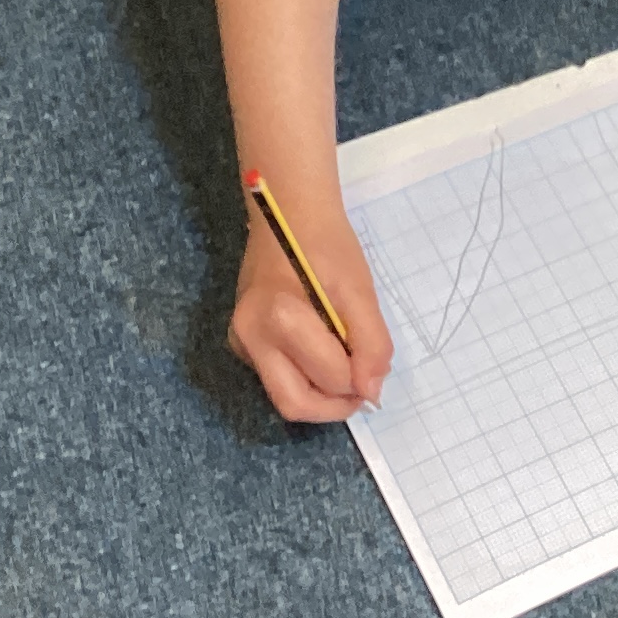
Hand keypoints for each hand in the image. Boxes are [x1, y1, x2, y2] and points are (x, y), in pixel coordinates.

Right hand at [229, 193, 392, 423]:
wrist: (288, 212)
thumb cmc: (327, 245)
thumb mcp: (359, 289)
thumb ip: (370, 342)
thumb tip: (372, 391)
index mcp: (279, 318)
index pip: (329, 377)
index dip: (360, 381)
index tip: (376, 366)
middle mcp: (250, 336)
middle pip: (294, 402)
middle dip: (335, 405)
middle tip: (362, 387)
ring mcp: (241, 342)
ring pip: (284, 395)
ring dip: (320, 393)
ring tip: (346, 367)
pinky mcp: (242, 343)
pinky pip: (276, 377)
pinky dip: (305, 378)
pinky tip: (322, 352)